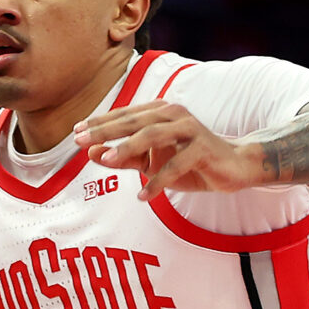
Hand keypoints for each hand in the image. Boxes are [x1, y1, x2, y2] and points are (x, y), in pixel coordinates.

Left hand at [73, 101, 263, 198]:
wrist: (233, 167)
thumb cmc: (189, 162)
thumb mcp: (152, 162)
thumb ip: (124, 158)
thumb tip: (92, 154)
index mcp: (159, 112)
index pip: (124, 115)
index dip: (99, 123)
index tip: (75, 133)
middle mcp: (173, 114)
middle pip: (134, 121)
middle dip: (105, 131)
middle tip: (81, 142)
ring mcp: (189, 129)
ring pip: (153, 136)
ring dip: (129, 148)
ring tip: (109, 161)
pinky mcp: (202, 148)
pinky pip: (176, 165)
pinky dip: (158, 181)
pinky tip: (143, 197)